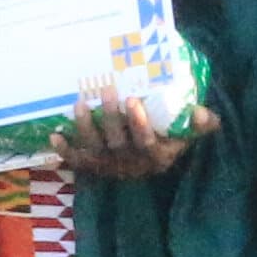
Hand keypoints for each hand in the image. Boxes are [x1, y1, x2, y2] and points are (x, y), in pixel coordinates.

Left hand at [60, 94, 194, 183]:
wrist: (150, 160)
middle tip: (106, 89)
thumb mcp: (187, 134)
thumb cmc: (169, 139)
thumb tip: (203, 112)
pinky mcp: (94, 166)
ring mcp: (110, 166)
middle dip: (110, 117)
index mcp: (156, 156)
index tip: (133, 100)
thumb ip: (200, 123)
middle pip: (118, 143)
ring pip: (95, 149)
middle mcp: (131, 164)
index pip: (147, 142)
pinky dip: (65, 151)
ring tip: (80, 103)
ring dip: (85, 127)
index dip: (139, 124)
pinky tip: (54, 135)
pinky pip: (78, 161)